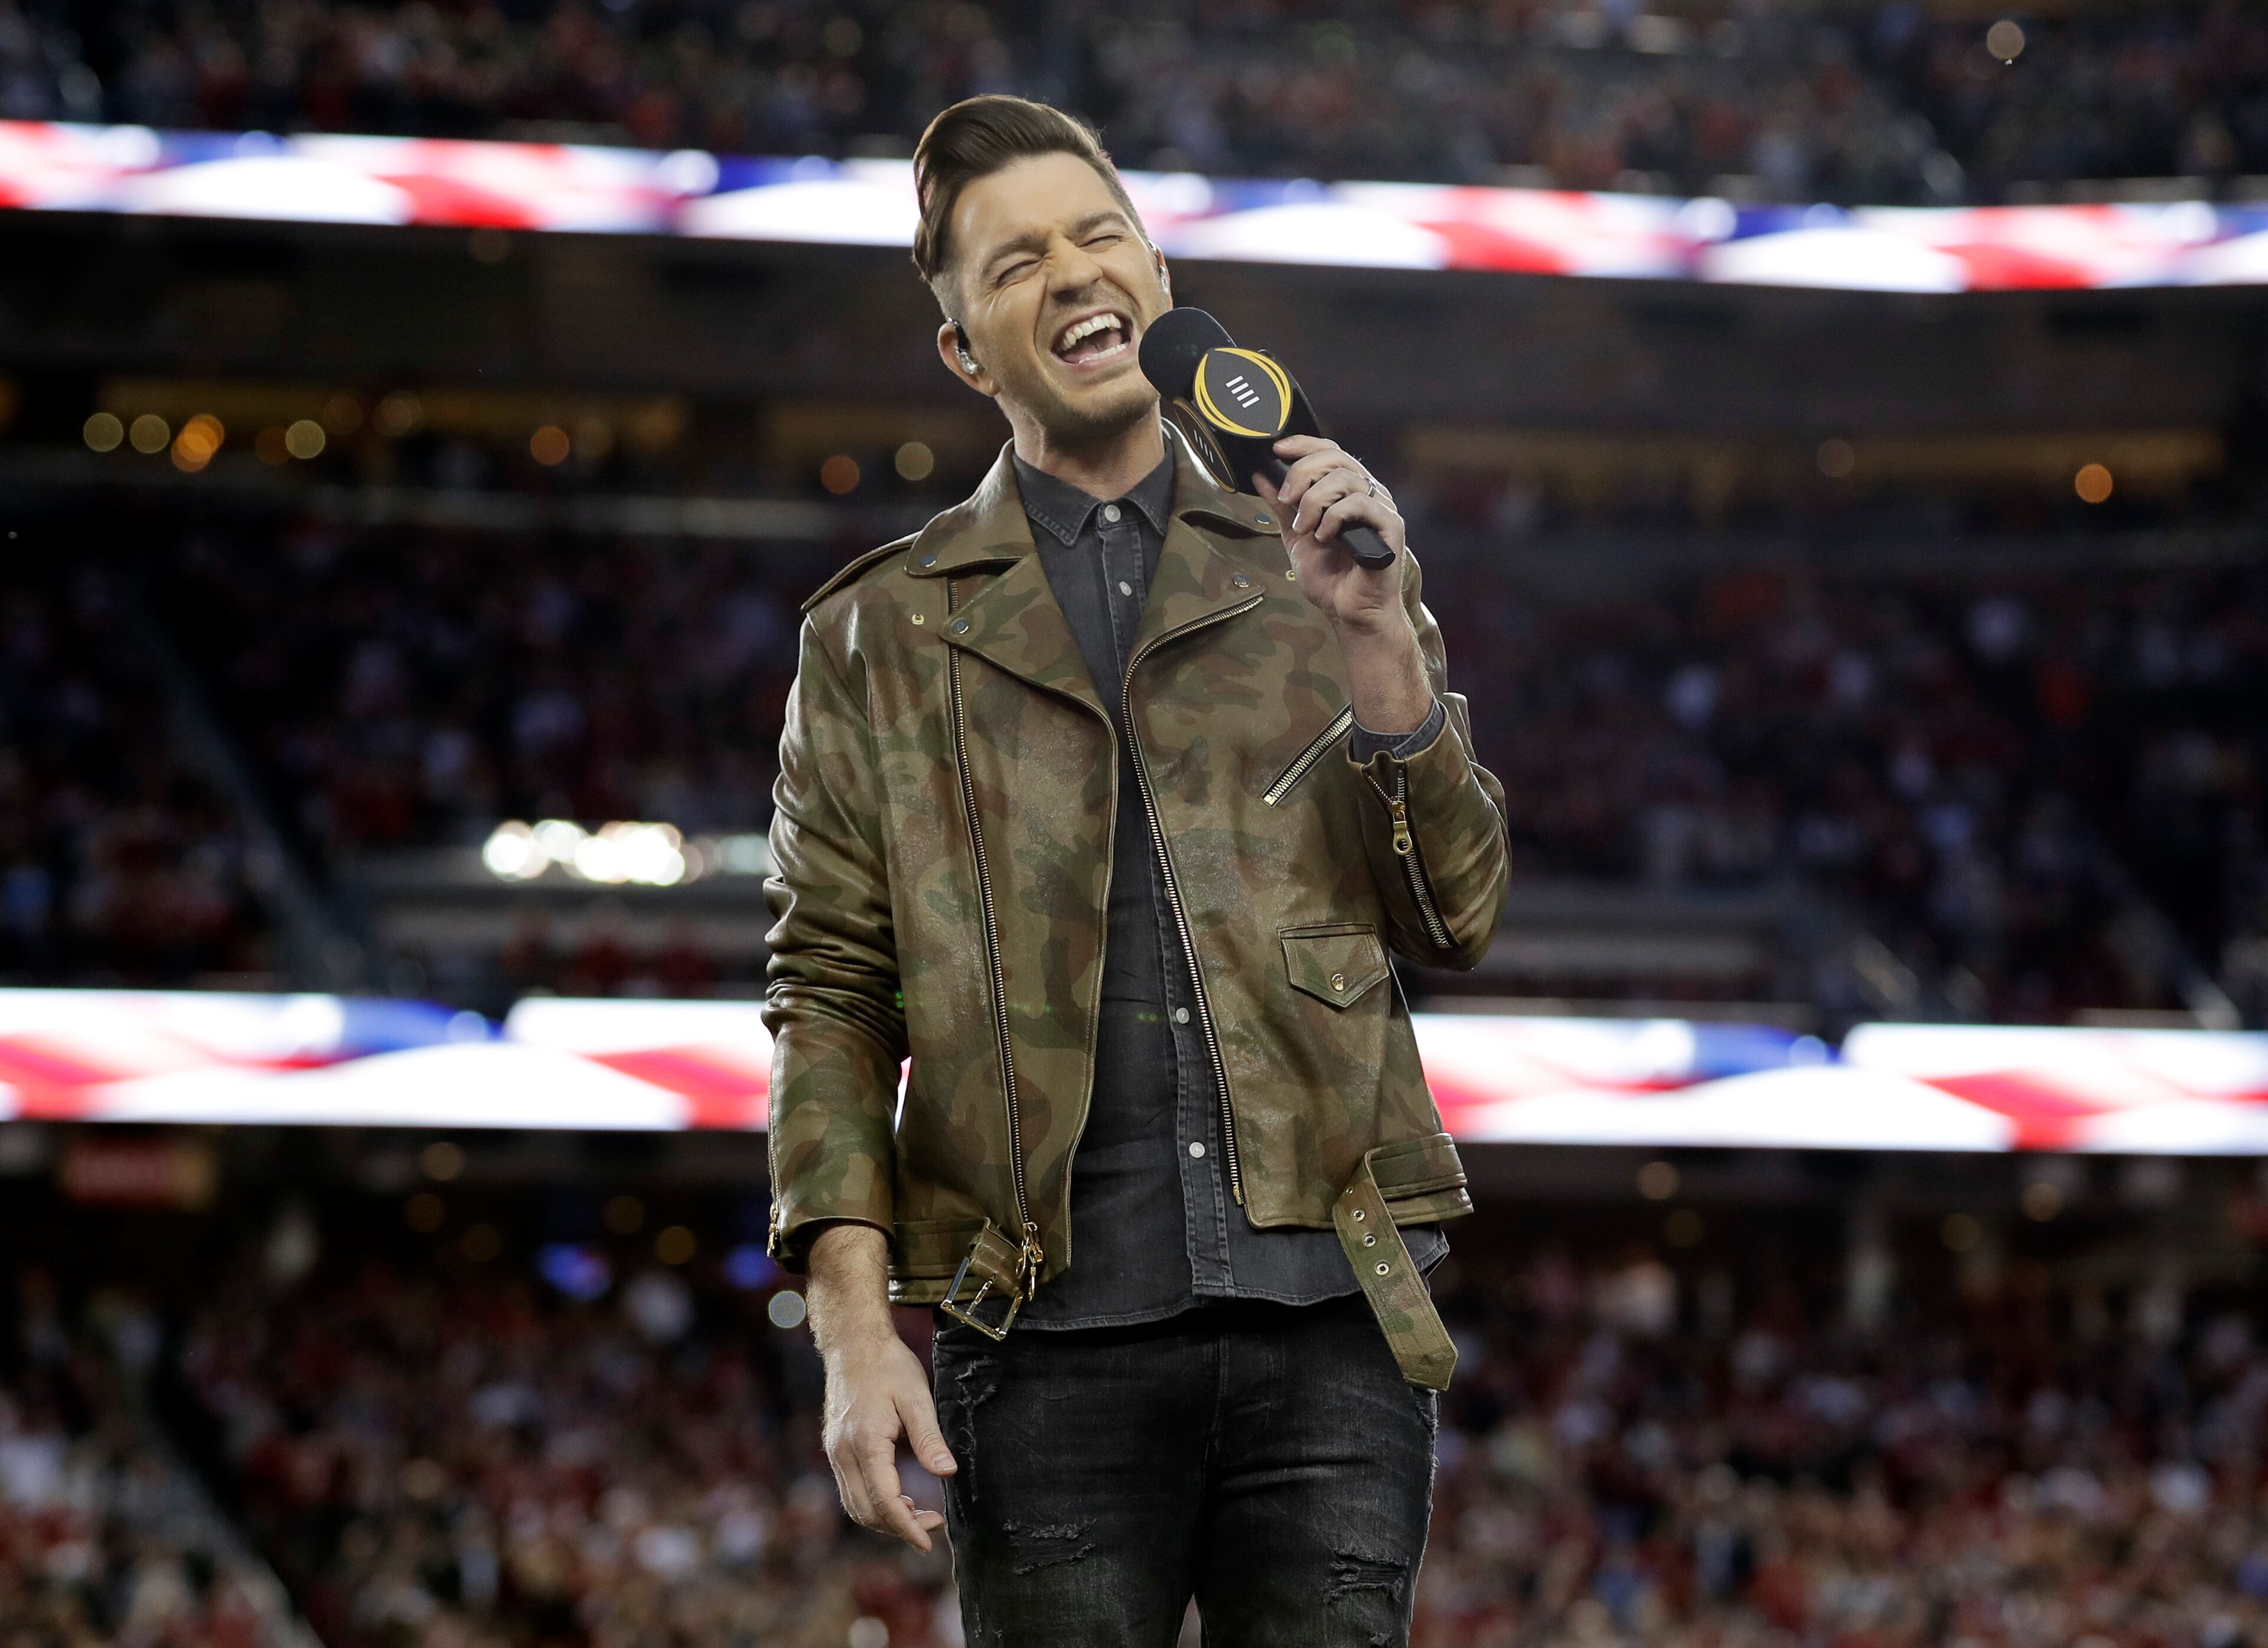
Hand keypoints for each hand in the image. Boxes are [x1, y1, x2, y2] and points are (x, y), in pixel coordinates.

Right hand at [820, 1324, 956, 1551]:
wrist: (853, 1344)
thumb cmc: (889, 1366)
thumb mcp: (917, 1397)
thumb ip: (929, 1437)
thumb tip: (947, 1473)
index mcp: (865, 1443)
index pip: (884, 1501)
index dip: (906, 1528)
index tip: (928, 1543)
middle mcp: (843, 1453)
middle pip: (866, 1511)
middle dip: (898, 1527)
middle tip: (933, 1523)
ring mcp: (835, 1452)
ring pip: (855, 1504)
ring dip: (885, 1518)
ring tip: (918, 1512)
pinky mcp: (836, 1449)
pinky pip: (851, 1489)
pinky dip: (873, 1503)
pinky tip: (899, 1495)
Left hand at [1256, 434, 1407, 637]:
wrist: (1348, 613)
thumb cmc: (1331, 579)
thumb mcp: (1295, 537)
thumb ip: (1282, 507)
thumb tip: (1261, 476)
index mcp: (1349, 491)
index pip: (1331, 451)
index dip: (1304, 444)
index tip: (1277, 449)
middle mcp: (1369, 493)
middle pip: (1336, 457)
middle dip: (1303, 473)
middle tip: (1286, 499)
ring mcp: (1381, 508)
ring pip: (1345, 479)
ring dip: (1314, 501)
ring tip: (1305, 529)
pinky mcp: (1390, 526)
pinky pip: (1361, 504)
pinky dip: (1334, 518)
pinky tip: (1325, 537)